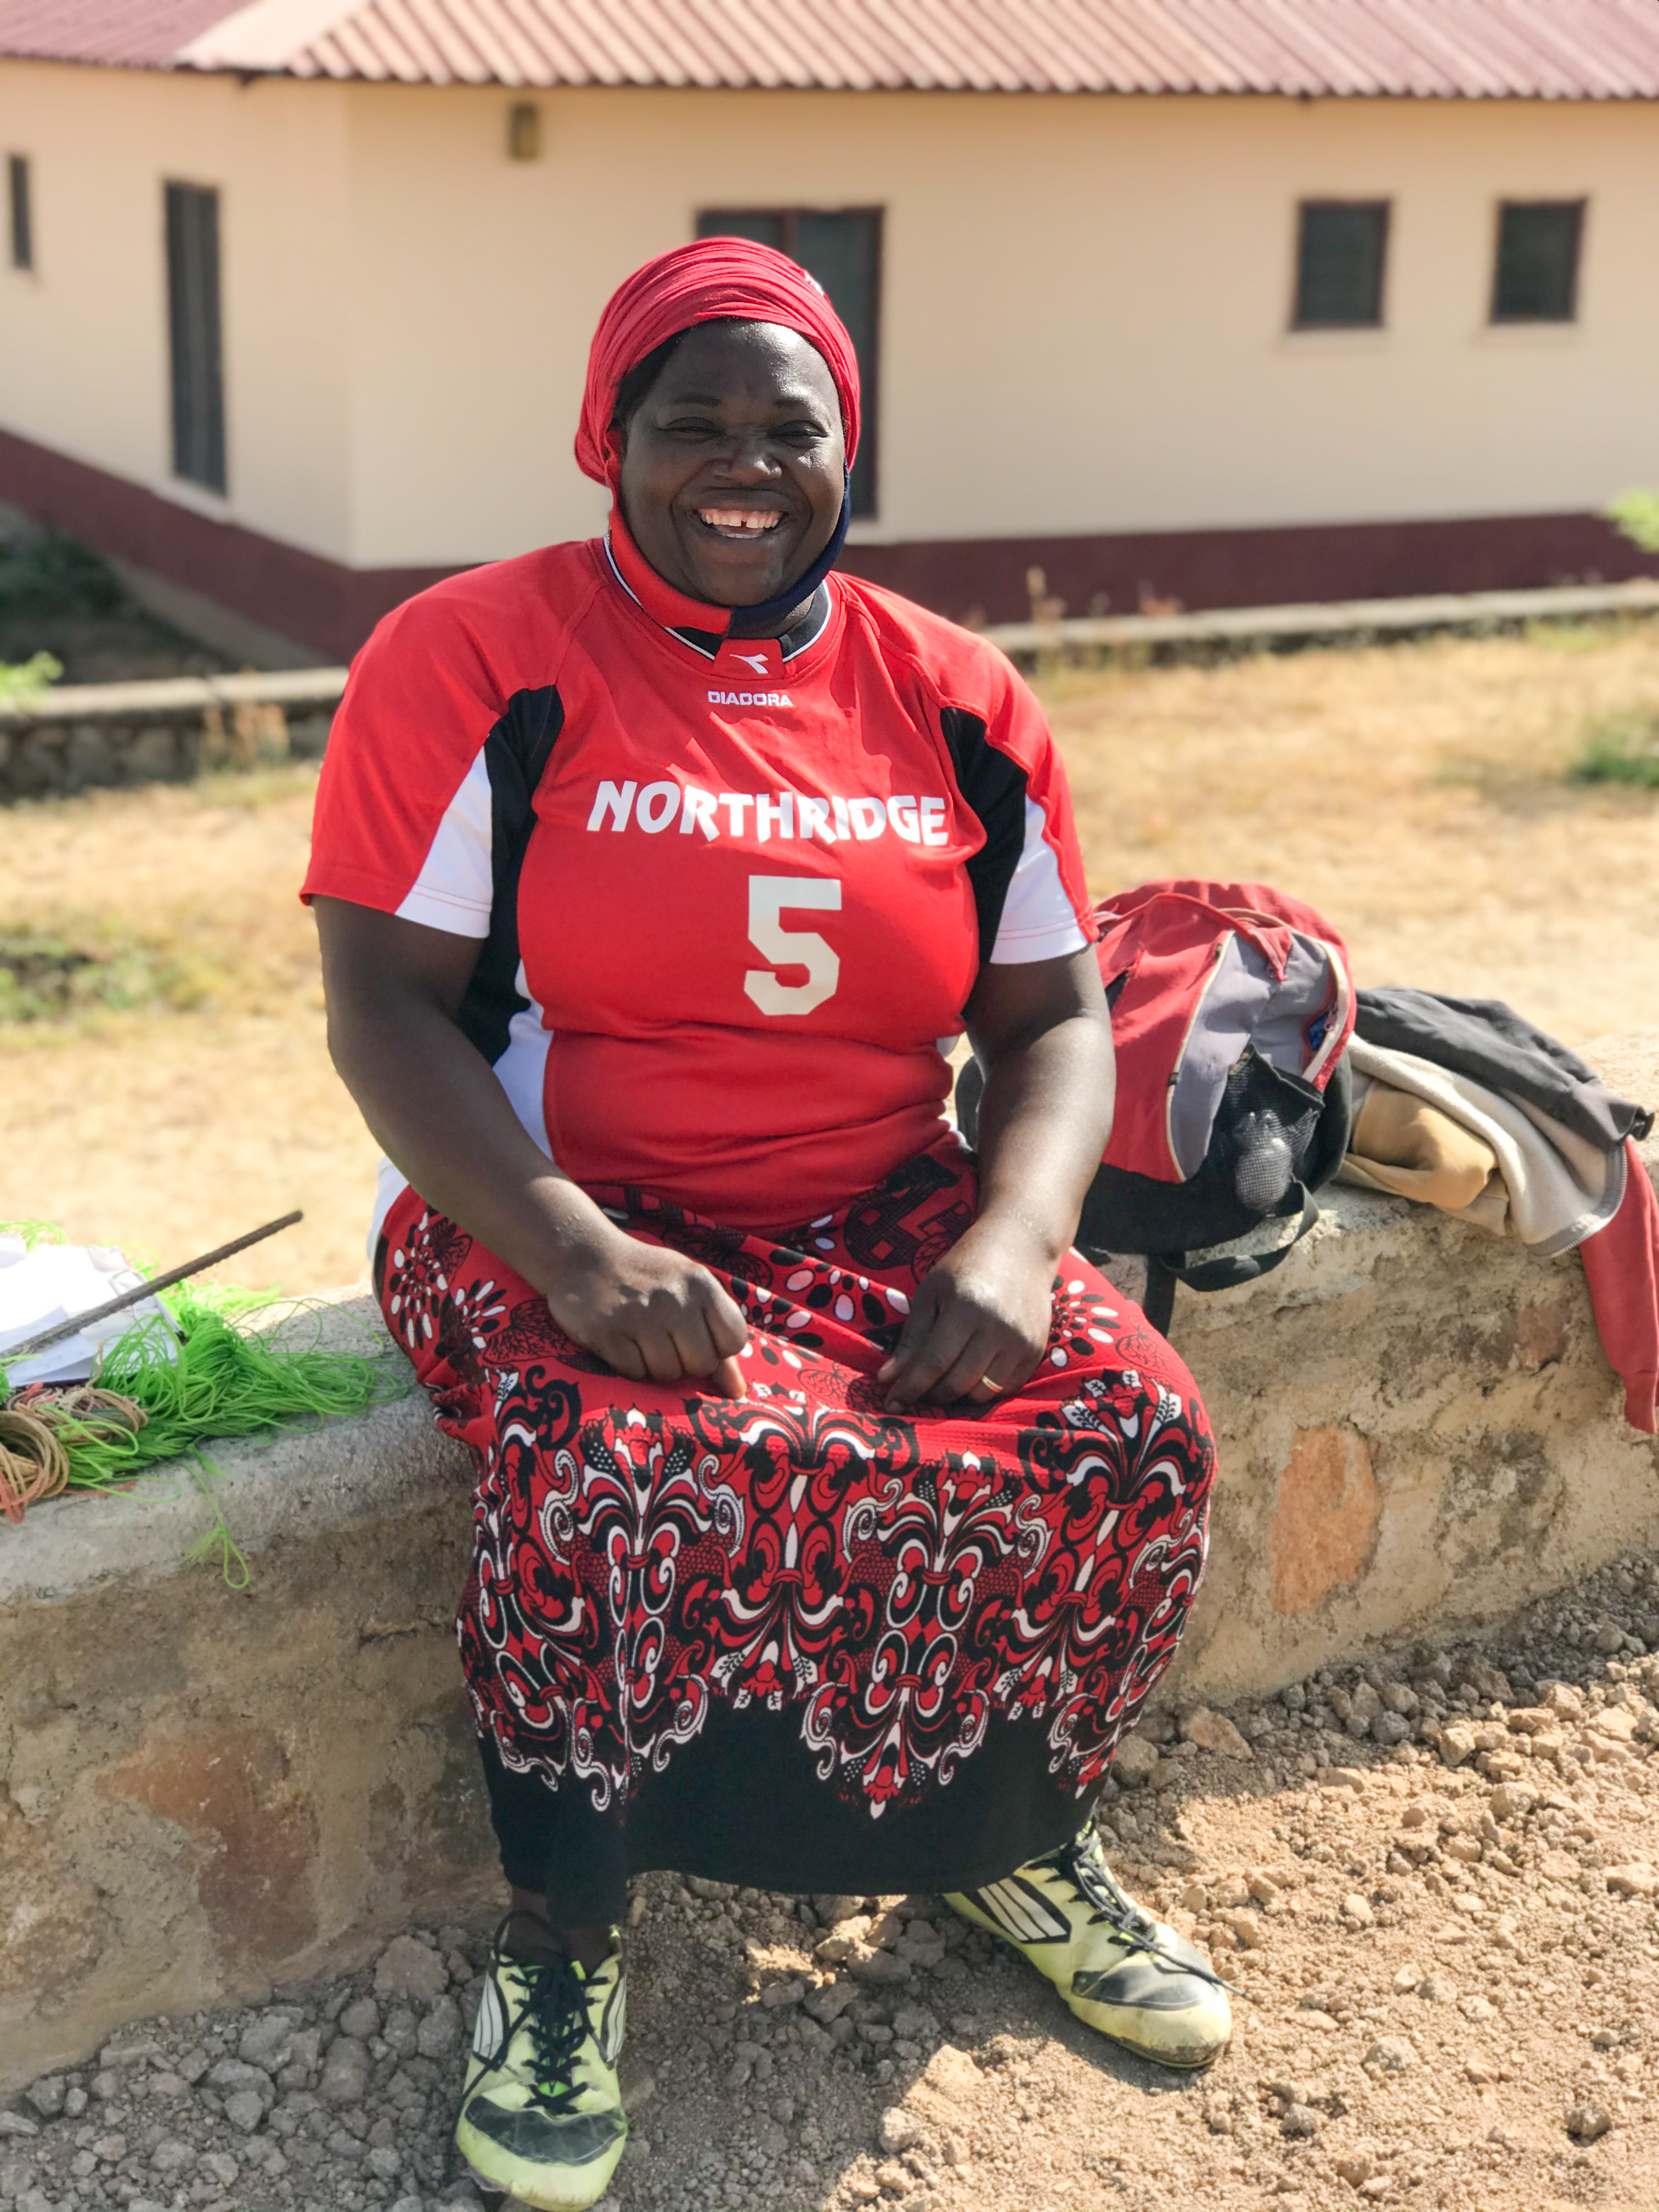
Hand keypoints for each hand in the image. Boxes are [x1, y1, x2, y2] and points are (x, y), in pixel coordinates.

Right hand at [545, 1229, 749, 1396]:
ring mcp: (640, 1315)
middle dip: (686, 1362)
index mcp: (701, 1283)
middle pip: (701, 1364)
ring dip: (655, 1366)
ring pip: (667, 1373)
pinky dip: (630, 1365)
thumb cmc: (646, 1276)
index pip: (734, 1340)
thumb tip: (738, 1392)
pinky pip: (634, 1373)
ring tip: (641, 1339)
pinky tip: (621, 1341)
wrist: (584, 1253)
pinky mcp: (608, 1332)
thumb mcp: (689, 1290)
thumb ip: (717, 1335)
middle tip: (665, 1341)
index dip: (718, 1349)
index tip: (697, 1338)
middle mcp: (675, 1298)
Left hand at [877, 1213, 1056, 1409]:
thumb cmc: (966, 1267)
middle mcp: (998, 1328)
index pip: (933, 1362)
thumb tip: (888, 1379)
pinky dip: (984, 1389)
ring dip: (957, 1395)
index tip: (891, 1404)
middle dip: (930, 1394)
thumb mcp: (930, 1292)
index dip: (909, 1388)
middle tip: (916, 1389)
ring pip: (982, 1393)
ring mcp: (1021, 1342)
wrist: (1021, 1249)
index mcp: (966, 1307)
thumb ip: (912, 1338)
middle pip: (957, 1383)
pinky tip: (972, 1372)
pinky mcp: (1036, 1351)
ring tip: (943, 1379)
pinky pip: (1006, 1389)